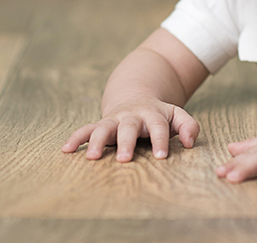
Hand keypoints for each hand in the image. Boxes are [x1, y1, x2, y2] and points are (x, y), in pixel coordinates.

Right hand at [62, 97, 199, 161]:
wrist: (136, 97)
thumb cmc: (159, 114)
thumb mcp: (177, 115)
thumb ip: (188, 126)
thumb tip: (190, 143)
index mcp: (153, 114)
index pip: (158, 127)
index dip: (160, 140)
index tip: (161, 156)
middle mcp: (132, 116)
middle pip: (129, 127)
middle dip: (126, 143)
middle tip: (125, 159)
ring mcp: (114, 120)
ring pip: (104, 127)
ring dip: (98, 141)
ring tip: (93, 157)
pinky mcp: (100, 124)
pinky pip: (86, 130)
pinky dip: (76, 138)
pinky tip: (66, 150)